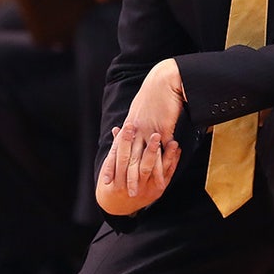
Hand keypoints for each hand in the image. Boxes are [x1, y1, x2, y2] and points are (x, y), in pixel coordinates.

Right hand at [96, 126, 180, 214]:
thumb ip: (116, 149)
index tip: (130, 125)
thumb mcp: (111, 168)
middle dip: (149, 149)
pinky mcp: (157, 191)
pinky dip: (172, 162)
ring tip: (172, 142)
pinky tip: (177, 150)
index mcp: (117, 179)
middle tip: (155, 134)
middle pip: (141, 165)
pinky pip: (166, 176)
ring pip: (155, 171)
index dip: (126, 141)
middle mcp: (132, 186)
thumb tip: (116, 129)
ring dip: (165, 156)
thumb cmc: (113, 182)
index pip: (121, 157)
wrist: (118, 205)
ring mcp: (145, 189)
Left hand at [114, 59, 184, 194]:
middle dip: (125, 177)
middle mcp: (136, 129)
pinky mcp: (162, 131)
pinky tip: (159, 180)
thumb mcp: (141, 107)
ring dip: (139, 178)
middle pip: (128, 158)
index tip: (107, 179)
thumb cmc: (156, 92)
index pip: (118, 149)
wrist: (165, 80)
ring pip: (141, 159)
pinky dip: (159, 169)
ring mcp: (148, 131)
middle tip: (123, 192)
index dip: (113, 165)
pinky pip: (159, 154)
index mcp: (130, 124)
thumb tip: (130, 127)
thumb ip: (137, 120)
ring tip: (139, 192)